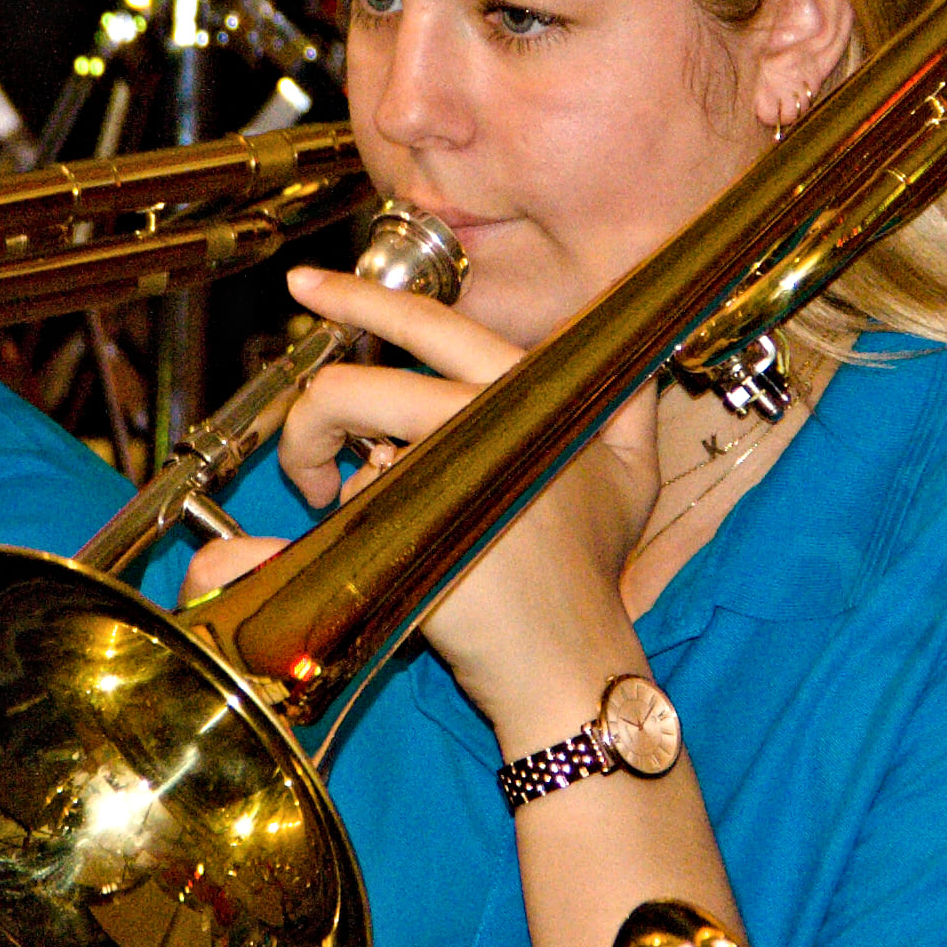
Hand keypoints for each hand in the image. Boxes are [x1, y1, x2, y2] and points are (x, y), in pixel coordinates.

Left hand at [267, 266, 658, 731]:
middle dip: (310, 419)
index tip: (307, 284)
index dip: (360, 295)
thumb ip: (631, 405)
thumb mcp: (634, 477)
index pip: (432, 323)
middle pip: (356, 386)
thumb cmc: (592, 575)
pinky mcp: (413, 528)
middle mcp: (485, 418)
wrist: (570, 662)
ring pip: (345, 451)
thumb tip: (640, 361)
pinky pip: (340, 511)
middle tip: (309, 464)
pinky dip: (317, 539)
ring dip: (322, 477)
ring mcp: (446, 472)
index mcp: (528, 390)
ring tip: (342, 517)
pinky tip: (339, 558)